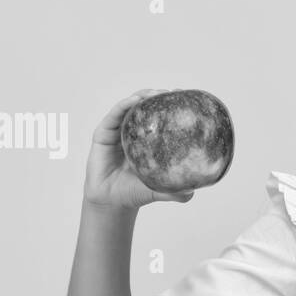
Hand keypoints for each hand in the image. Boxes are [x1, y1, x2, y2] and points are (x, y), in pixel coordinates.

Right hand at [82, 89, 195, 209]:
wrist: (111, 203)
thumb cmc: (135, 193)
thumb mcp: (158, 190)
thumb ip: (175, 191)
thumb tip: (193, 193)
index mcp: (148, 141)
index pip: (161, 117)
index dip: (171, 106)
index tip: (185, 97)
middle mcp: (133, 132)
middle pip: (146, 107)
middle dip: (158, 96)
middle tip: (173, 92)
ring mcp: (117, 131)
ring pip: (130, 106)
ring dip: (143, 96)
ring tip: (155, 93)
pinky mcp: (102, 134)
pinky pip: (113, 115)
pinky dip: (124, 105)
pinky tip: (135, 100)